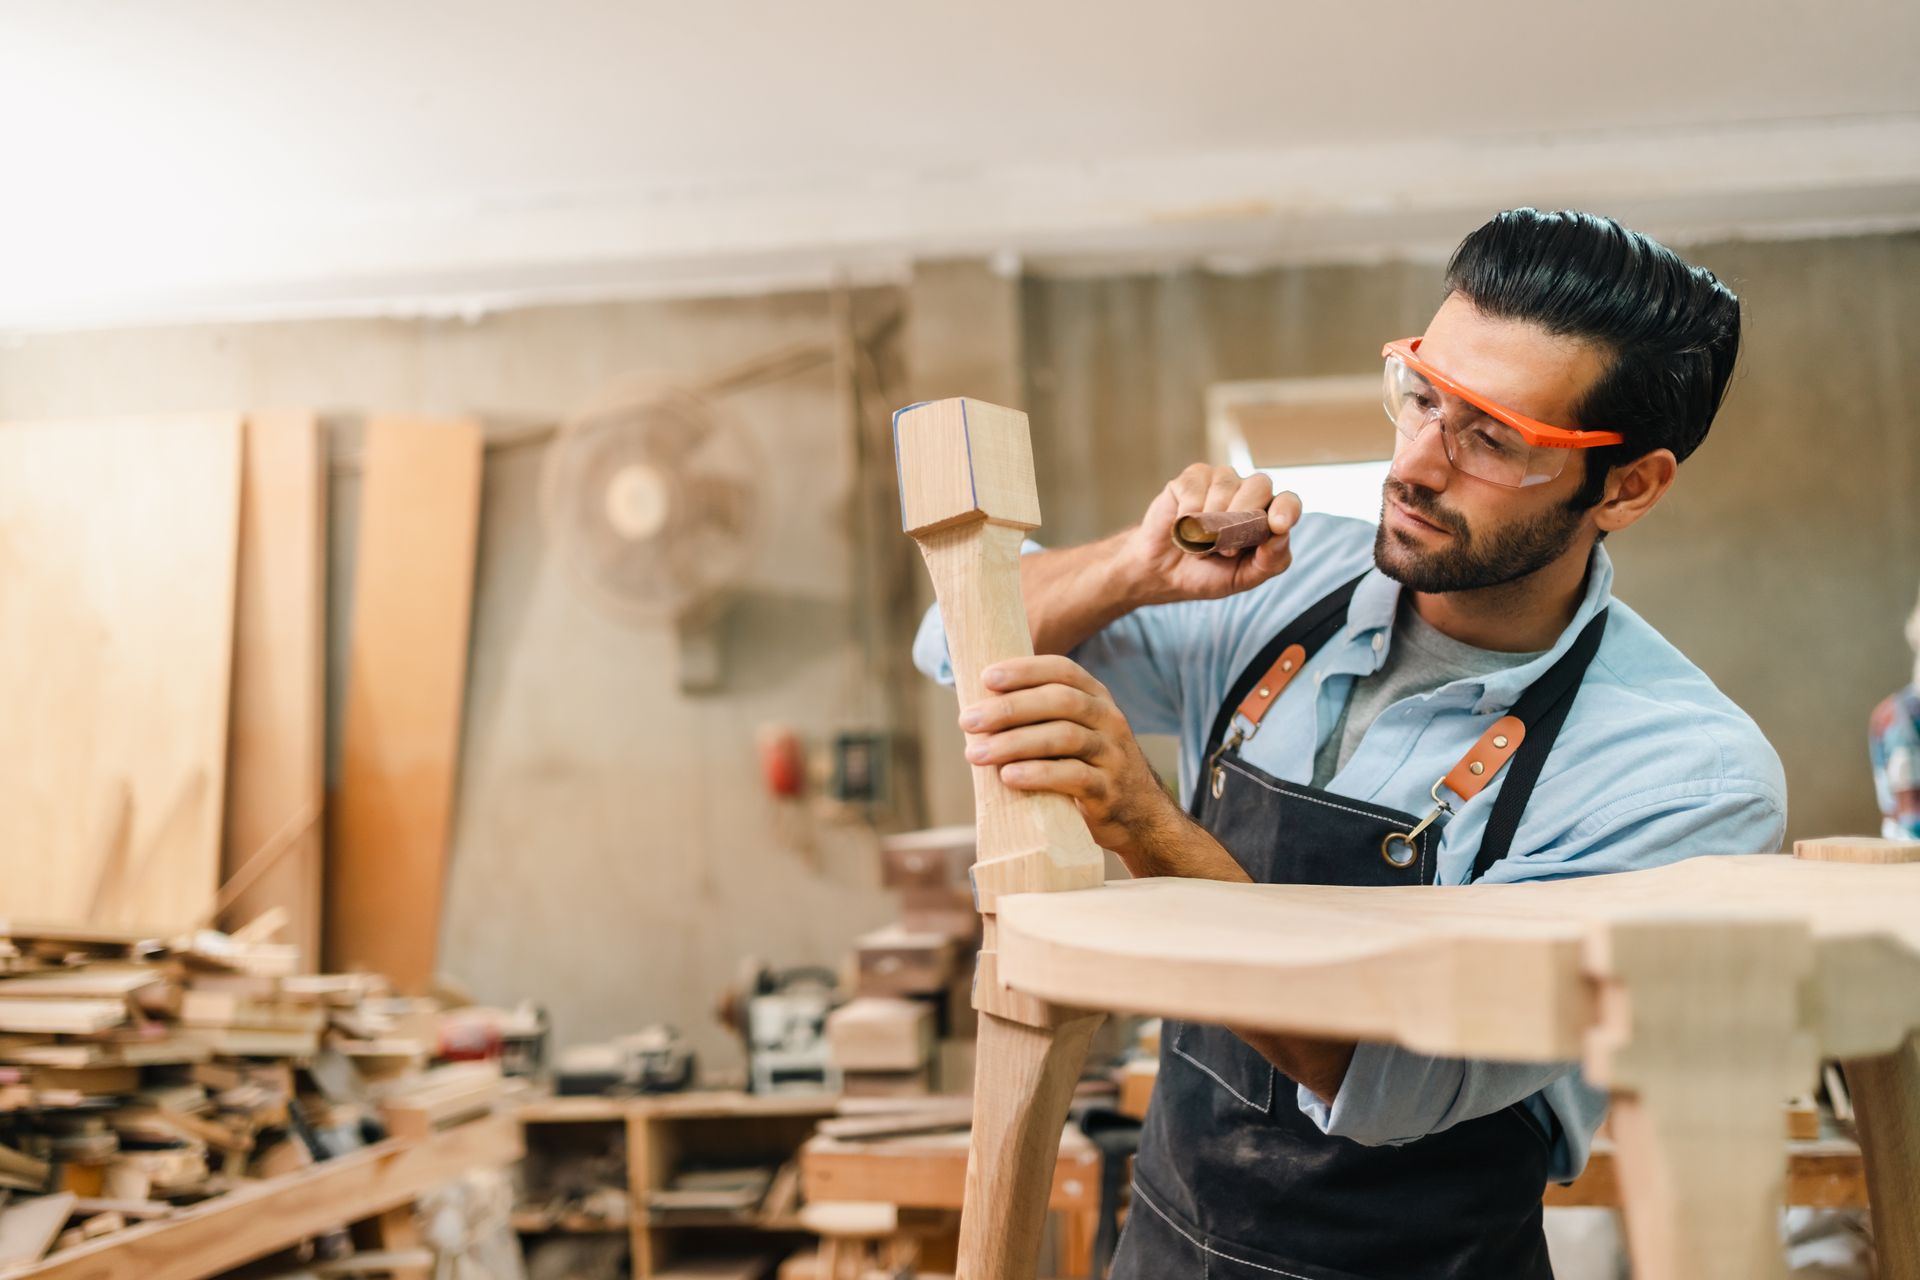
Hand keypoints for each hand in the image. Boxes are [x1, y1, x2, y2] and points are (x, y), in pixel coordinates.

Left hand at [959, 655, 1181, 864]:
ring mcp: (1112, 754)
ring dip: (1014, 742)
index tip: (986, 677)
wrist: (1137, 815)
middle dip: (1010, 708)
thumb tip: (976, 704)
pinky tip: (1008, 777)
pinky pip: (1073, 776)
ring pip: (1064, 737)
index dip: (1025, 670)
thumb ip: (1040, 716)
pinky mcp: (1108, 790)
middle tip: (967, 720)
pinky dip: (1037, 774)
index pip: (1062, 670)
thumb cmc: (1086, 767)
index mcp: (1096, 698)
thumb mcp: (1074, 732)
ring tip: (975, 753)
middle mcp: (1108, 719)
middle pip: (1060, 701)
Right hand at [1118, 464, 1300, 606]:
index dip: (1286, 509)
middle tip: (1225, 550)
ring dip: (1211, 521)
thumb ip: (1271, 561)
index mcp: (1266, 516)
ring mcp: (1219, 481)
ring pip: (1226, 484)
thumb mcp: (1244, 578)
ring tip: (1199, 544)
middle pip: (1260, 485)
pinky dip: (1188, 513)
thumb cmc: (1209, 573)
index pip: (1288, 502)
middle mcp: (1247, 493)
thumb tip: (1281, 535)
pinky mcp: (1191, 479)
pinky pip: (1195, 486)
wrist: (1164, 574)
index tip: (1278, 525)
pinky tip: (1182, 528)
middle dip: (1242, 516)